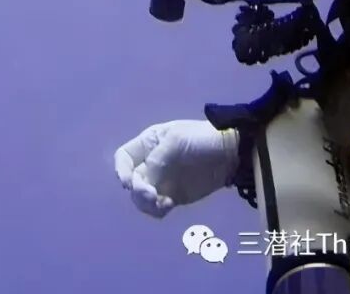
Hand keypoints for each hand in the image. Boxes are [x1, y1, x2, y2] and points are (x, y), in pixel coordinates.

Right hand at [113, 120, 238, 218]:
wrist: (228, 155)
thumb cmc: (200, 140)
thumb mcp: (176, 141)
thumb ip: (157, 160)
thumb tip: (145, 182)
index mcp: (148, 144)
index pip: (124, 157)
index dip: (121, 170)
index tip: (129, 182)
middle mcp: (150, 163)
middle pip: (131, 181)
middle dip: (138, 190)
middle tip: (153, 195)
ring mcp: (162, 181)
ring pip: (141, 198)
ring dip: (146, 203)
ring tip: (163, 203)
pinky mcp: (173, 196)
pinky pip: (157, 208)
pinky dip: (158, 210)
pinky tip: (169, 205)